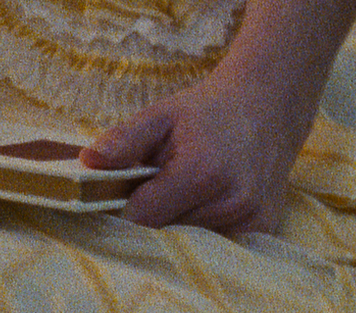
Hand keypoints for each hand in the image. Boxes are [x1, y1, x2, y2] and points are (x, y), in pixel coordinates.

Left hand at [87, 66, 311, 234]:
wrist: (267, 109)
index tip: (118, 196)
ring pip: (191, 242)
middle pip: (167, 233)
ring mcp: (251, 221)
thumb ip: (125, 140)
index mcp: (202, 172)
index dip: (125, 209)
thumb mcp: (161, 115)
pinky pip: (217, 245)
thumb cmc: (207, 112)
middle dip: (152, 216)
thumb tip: (88, 162)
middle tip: (154, 187)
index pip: (145, 217)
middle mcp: (232, 202)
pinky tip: (205, 202)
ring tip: (183, 190)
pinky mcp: (264, 231)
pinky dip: (203, 230)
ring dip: (178, 223)